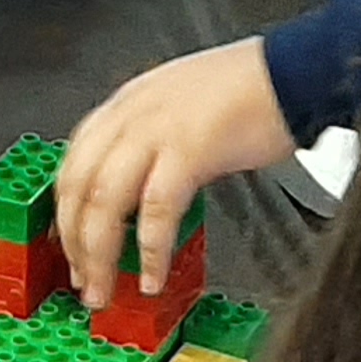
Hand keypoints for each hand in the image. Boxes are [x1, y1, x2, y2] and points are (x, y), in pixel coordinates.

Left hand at [58, 41, 290, 309]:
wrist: (295, 71)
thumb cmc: (252, 90)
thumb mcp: (181, 106)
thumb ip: (152, 141)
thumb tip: (138, 193)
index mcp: (128, 104)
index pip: (74, 162)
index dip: (65, 211)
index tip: (70, 246)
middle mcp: (132, 114)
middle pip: (78, 185)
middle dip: (73, 242)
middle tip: (83, 281)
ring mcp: (157, 130)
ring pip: (104, 201)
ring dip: (98, 254)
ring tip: (104, 290)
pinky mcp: (189, 149)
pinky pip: (156, 209)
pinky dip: (150, 250)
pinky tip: (152, 275)